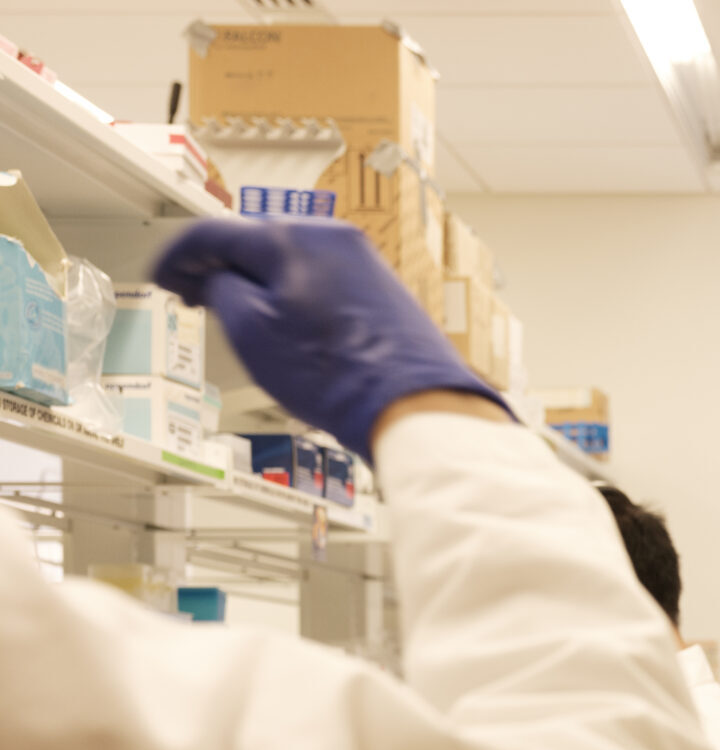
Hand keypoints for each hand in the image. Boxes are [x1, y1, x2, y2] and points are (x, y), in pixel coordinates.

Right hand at [150, 219, 506, 458]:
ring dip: (261, 283)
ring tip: (241, 317)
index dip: (178, 258)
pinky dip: (297, 296)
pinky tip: (290, 325)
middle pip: (257, 243)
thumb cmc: (337, 374)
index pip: (213, 233)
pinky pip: (326, 282)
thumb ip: (220, 291)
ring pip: (293, 263)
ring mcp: (365, 262)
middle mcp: (333, 238)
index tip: (165, 278)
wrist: (414, 405)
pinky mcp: (385, 290)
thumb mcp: (250, 332)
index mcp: (292, 238)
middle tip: (195, 295)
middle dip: (221, 268)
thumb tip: (219, 279)